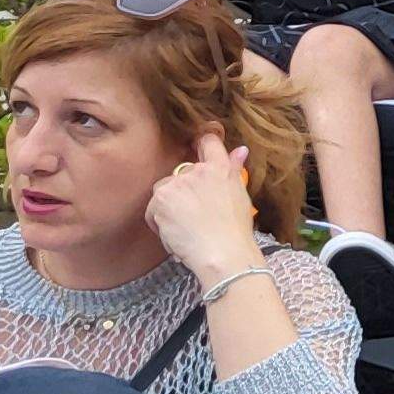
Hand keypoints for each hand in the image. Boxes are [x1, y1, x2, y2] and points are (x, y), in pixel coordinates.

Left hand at [145, 134, 263, 280]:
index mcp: (220, 169)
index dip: (201, 140)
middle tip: (195, 215)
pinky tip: (175, 235)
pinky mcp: (161, 200)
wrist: (223, 253)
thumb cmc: (235, 230)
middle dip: (183, 192)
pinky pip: (153, 210)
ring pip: (164, 191)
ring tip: (184, 228)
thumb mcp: (240, 196)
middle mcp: (197, 171)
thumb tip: (240, 150)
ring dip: (168, 208)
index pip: (209, 141)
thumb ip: (234, 170)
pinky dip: (160, 224)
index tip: (197, 144)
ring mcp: (177, 184)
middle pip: (180, 173)